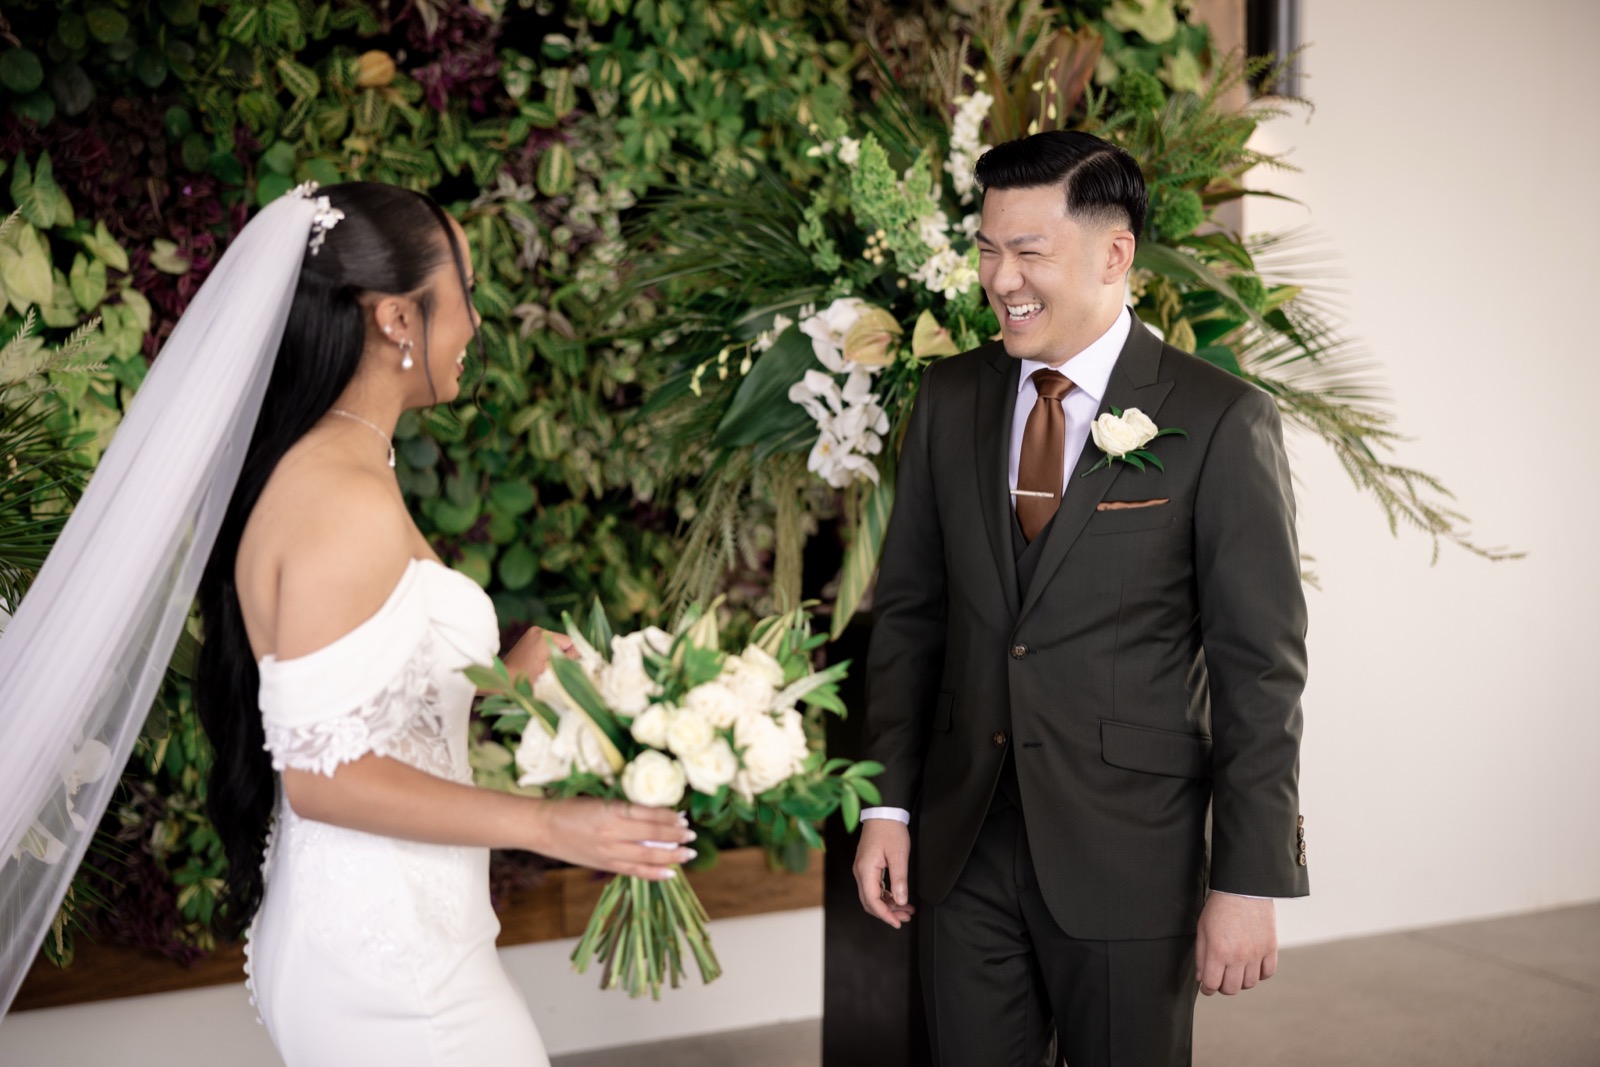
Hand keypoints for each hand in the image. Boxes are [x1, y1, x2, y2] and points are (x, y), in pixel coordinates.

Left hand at [502, 625, 575, 682]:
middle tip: (556, 671)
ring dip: (555, 654)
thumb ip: (569, 661)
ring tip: (546, 668)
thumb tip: (583, 656)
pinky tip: (540, 663)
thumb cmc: (527, 679)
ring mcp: (532, 632)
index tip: (569, 669)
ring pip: (555, 643)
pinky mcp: (528, 637)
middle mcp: (539, 630)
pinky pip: (546, 643)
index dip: (573, 657)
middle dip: (564, 655)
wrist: (502, 680)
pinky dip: (547, 652)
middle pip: (563, 642)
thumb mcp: (552, 671)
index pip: (571, 643)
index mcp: (545, 637)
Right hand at [530, 797, 694, 881]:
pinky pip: (635, 872)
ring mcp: (609, 852)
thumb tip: (656, 813)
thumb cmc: (572, 808)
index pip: (650, 815)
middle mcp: (613, 833)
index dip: (670, 817)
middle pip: (654, 836)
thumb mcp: (601, 801)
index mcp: (612, 811)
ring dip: (671, 855)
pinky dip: (654, 873)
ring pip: (648, 857)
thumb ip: (626, 808)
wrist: (544, 827)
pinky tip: (670, 873)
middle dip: (676, 836)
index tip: (683, 817)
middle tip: (692, 835)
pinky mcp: (605, 864)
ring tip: (688, 854)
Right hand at [852, 818, 915, 927]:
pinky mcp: (867, 867)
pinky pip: (874, 887)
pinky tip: (898, 898)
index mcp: (866, 870)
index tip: (898, 923)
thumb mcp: (899, 855)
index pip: (872, 901)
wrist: (883, 813)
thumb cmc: (890, 830)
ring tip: (906, 910)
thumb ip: (899, 880)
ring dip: (888, 905)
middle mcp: (860, 872)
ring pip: (872, 896)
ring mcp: (862, 869)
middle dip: (887, 913)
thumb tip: (901, 901)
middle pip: (869, 902)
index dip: (885, 915)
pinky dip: (885, 896)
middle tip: (905, 918)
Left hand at [1195, 893, 1276, 995]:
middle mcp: (1238, 956)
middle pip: (1232, 989)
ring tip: (1235, 971)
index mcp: (1218, 951)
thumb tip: (1202, 979)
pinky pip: (1267, 973)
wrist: (1243, 889)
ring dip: (1240, 981)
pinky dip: (1259, 974)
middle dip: (1222, 987)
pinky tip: (1251, 966)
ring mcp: (1256, 953)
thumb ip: (1201, 956)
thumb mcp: (1202, 929)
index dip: (1207, 989)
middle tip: (1220, 979)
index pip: (1212, 984)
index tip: (1206, 987)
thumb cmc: (1219, 908)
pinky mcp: (1270, 948)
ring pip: (1250, 983)